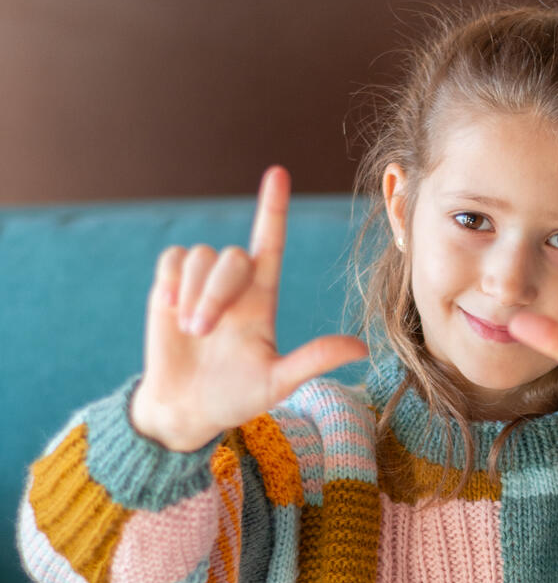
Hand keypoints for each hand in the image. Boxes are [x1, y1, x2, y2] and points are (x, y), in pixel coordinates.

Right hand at [131, 166, 366, 451]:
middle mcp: (234, 286)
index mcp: (262, 300)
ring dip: (193, 294)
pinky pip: (172, 260)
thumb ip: (314, 360)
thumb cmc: (235, 397)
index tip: (278, 173)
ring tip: (190, 331)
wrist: (186, 409)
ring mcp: (200, 285)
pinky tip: (170, 310)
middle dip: (215, 293)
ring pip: (200, 256)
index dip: (273, 209)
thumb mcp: (278, 383)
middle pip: (231, 256)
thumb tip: (362, 348)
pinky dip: (170, 283)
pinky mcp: (169, 286)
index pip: (269, 244)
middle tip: (202, 332)